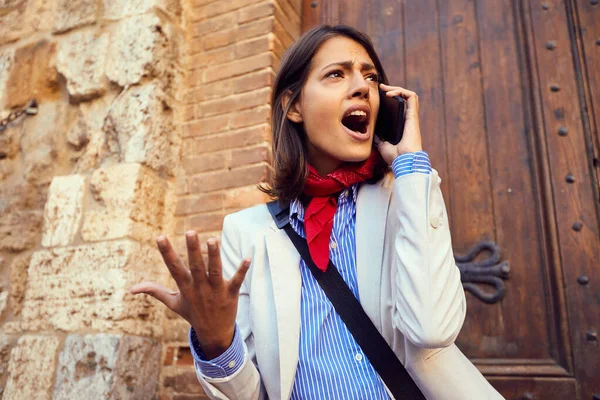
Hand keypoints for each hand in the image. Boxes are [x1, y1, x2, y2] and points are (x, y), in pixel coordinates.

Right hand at [130, 231, 250, 358]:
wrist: (214, 334)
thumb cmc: (193, 313)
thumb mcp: (173, 303)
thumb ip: (155, 292)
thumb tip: (132, 289)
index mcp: (185, 288)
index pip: (174, 268)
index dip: (167, 253)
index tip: (160, 237)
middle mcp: (200, 288)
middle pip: (196, 267)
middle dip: (193, 250)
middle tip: (190, 233)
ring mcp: (216, 291)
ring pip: (216, 271)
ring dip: (215, 256)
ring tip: (213, 240)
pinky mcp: (231, 294)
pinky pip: (237, 281)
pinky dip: (243, 270)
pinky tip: (248, 258)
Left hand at [374, 83, 422, 164]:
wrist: (403, 161)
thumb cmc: (395, 157)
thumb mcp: (382, 145)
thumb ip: (379, 138)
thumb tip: (372, 132)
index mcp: (402, 126)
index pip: (399, 108)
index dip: (391, 100)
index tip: (380, 96)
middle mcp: (408, 119)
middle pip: (404, 99)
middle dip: (393, 90)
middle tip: (381, 88)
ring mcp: (411, 117)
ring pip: (409, 95)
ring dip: (397, 88)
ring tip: (385, 89)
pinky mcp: (413, 115)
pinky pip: (411, 97)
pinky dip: (401, 91)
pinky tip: (390, 94)